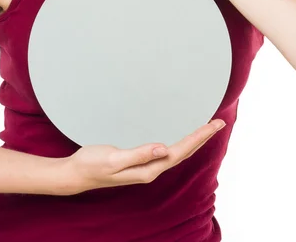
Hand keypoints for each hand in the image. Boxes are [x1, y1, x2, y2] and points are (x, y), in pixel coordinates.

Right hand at [61, 119, 225, 194]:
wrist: (76, 173)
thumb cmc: (92, 164)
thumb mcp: (113, 159)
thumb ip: (138, 154)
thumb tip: (163, 149)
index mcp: (148, 169)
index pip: (180, 151)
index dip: (198, 137)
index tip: (214, 124)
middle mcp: (151, 169)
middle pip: (183, 152)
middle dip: (202, 137)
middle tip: (218, 122)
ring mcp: (146, 166)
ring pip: (177, 151)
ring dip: (193, 139)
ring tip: (206, 128)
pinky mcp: (140, 160)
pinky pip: (166, 150)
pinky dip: (178, 140)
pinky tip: (180, 135)